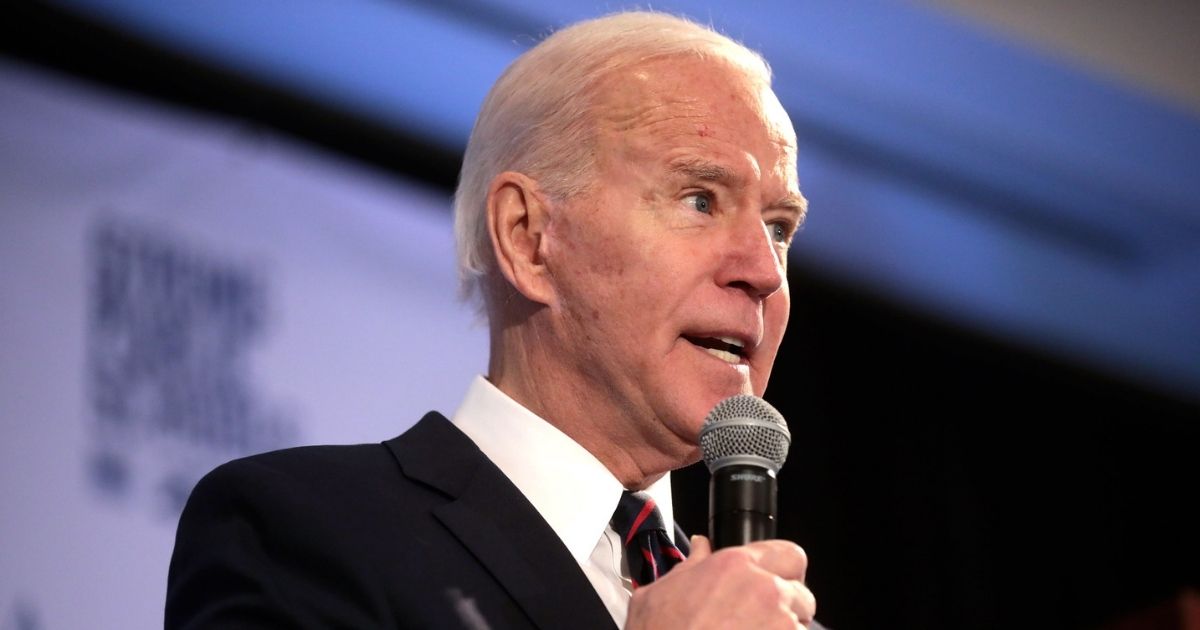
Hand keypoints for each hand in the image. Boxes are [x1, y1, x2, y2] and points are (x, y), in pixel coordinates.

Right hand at [624, 535, 815, 628]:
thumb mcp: (660, 593)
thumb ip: (691, 565)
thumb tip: (700, 548)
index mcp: (735, 566)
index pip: (789, 554)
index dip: (783, 570)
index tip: (776, 581)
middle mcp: (764, 591)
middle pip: (802, 594)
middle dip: (789, 607)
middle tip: (762, 620)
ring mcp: (780, 624)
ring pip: (801, 626)